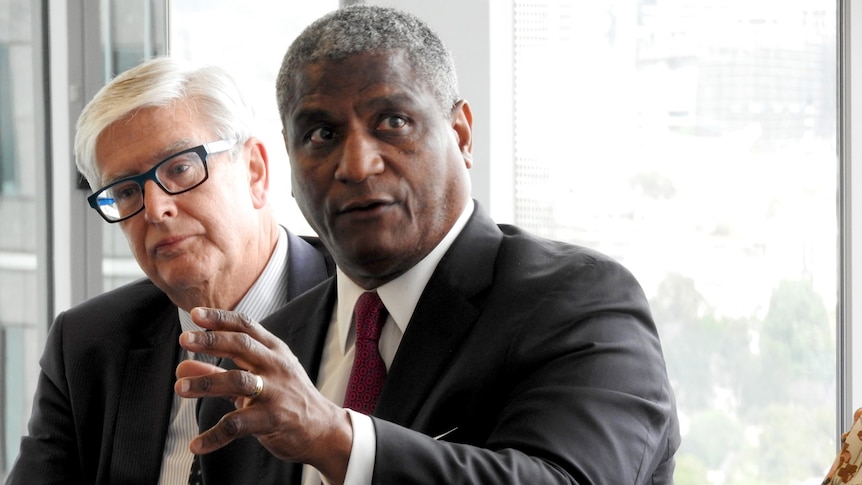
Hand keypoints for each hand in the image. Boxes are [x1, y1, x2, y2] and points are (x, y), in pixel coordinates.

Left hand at [175, 307, 352, 482]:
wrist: (323, 430)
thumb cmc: (287, 399)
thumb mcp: (255, 380)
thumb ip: (217, 373)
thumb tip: (183, 366)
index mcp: (274, 351)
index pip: (246, 327)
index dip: (220, 318)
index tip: (195, 314)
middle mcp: (276, 366)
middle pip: (242, 346)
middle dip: (211, 340)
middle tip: (184, 339)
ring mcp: (276, 392)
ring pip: (238, 381)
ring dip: (206, 383)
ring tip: (180, 387)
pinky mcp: (274, 419)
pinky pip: (238, 425)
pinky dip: (214, 435)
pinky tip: (197, 444)